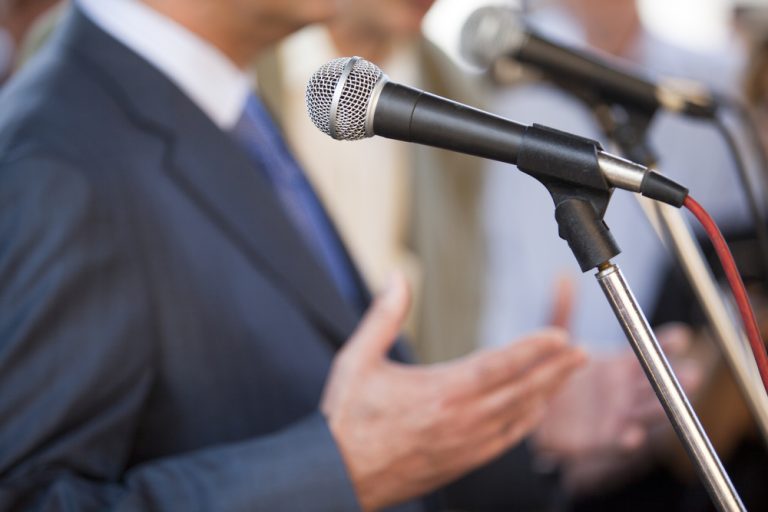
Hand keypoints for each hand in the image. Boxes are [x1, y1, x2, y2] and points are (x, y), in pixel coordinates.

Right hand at [321, 273, 585, 510]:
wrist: (340, 474)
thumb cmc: (347, 418)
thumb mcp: (357, 359)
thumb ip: (384, 315)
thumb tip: (397, 277)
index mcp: (441, 391)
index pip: (500, 364)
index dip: (534, 348)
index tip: (558, 335)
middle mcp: (461, 420)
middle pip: (522, 390)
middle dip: (555, 369)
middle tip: (580, 352)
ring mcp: (466, 444)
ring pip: (520, 416)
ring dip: (547, 393)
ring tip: (567, 374)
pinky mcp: (464, 462)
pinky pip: (507, 440)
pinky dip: (527, 421)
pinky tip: (536, 410)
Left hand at [533, 276, 703, 492]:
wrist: (533, 412)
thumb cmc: (556, 374)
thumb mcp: (559, 341)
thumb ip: (562, 311)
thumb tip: (563, 276)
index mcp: (620, 363)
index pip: (649, 349)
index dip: (667, 343)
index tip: (681, 335)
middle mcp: (625, 389)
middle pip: (658, 382)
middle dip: (677, 378)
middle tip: (693, 372)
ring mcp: (618, 414)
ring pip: (648, 411)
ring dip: (663, 408)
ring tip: (675, 403)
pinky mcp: (602, 438)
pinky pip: (619, 439)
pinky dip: (628, 438)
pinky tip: (632, 435)